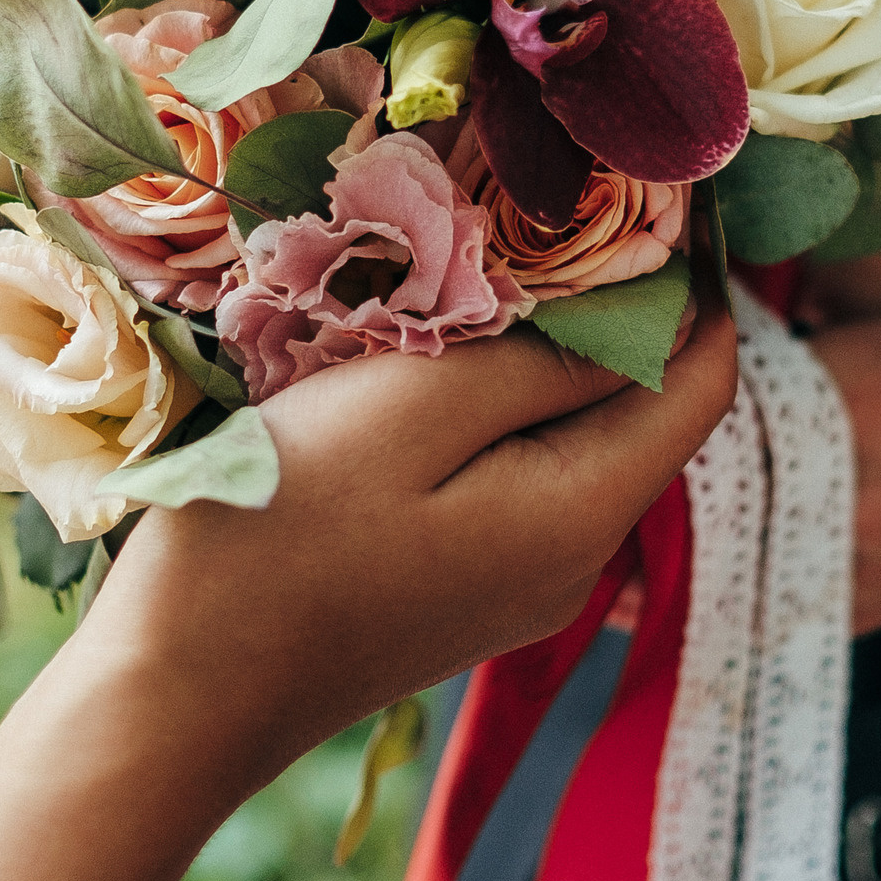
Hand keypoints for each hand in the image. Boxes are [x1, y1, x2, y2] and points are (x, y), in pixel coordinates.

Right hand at [0, 247, 740, 880]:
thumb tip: (640, 307)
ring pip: (571, 432)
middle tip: (541, 202)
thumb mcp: (411, 411)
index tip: (647, 189)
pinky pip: (515, 467)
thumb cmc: (282, 532)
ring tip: (473, 262)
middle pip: (640, 405)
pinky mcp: (461, 580)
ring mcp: (518, 577)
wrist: (177, 691)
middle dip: (610, 303)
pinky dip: (495, 399)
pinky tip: (429, 354)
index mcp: (584, 512)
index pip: (702, 381)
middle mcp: (577, 556)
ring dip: (541, 348)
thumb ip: (537, 360)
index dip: (695, 281)